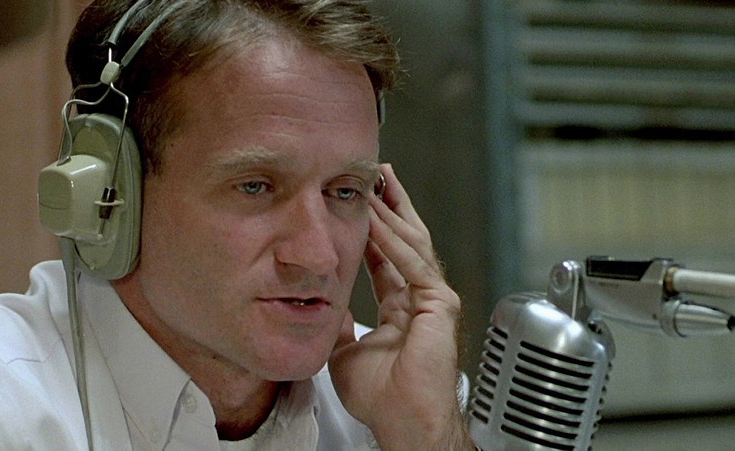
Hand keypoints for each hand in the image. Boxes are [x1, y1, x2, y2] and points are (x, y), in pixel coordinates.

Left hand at [329, 164, 473, 449]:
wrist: (402, 420)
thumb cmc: (381, 396)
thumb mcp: (347, 349)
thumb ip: (341, 324)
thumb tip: (323, 308)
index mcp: (402, 305)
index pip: (388, 255)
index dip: (375, 228)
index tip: (362, 201)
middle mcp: (421, 297)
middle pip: (407, 239)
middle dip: (392, 205)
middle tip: (379, 174)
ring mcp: (434, 299)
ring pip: (412, 244)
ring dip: (392, 212)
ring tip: (378, 183)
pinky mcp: (440, 305)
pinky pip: (413, 265)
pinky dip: (393, 242)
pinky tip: (378, 220)